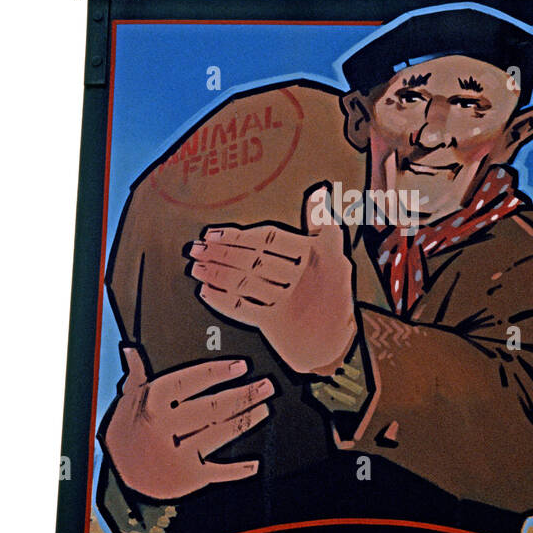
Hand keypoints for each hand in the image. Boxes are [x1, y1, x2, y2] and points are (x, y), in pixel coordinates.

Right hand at [100, 346, 274, 500]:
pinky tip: (253, 464)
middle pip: (211, 407)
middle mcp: (164, 428)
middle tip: (266, 386)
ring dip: (245, 420)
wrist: (118, 474)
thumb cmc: (128, 432)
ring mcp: (176, 454)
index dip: (217, 372)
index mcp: (151, 404)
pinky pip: (217, 472)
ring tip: (263, 408)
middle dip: (243, 395)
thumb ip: (138, 375)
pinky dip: (237, 471)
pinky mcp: (187, 477)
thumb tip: (132, 351)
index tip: (241, 367)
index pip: (189, 381)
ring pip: (218, 433)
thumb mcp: (130, 401)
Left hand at [187, 183, 356, 376]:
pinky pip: (244, 308)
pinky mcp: (277, 324)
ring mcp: (289, 301)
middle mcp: (302, 276)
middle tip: (196, 249)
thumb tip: (318, 190)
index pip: (269, 239)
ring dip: (216, 273)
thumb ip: (322, 222)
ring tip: (196, 267)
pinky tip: (206, 291)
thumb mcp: (335, 253)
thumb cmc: (333, 292)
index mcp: (315, 254)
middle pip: (252, 259)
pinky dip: (222, 299)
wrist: (336, 341)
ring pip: (244, 282)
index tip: (214, 234)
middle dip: (220, 253)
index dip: (238, 235)